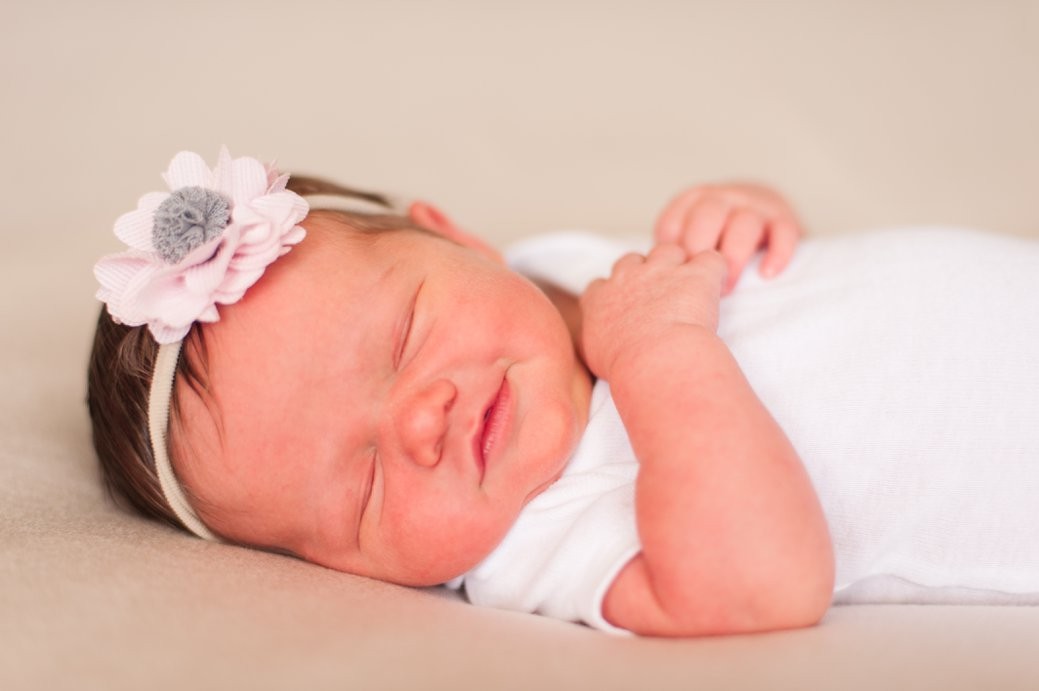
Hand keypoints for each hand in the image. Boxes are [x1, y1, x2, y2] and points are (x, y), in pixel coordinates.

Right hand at [579, 244, 726, 379]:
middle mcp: (628, 278)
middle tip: (658, 298)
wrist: (654, 360)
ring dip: (678, 265)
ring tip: (689, 289)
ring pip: (669, 251)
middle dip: (644, 273)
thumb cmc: (625, 367)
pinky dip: (714, 271)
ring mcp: (662, 272)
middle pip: (633, 260)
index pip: (601, 284)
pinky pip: (710, 259)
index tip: (627, 308)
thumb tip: (601, 345)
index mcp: (600, 299)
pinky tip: (716, 287)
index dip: (616, 293)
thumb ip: (596, 341)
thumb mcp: (595, 357)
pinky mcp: (696, 275)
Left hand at [654, 183, 803, 292]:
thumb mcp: (691, 237)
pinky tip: (766, 275)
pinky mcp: (783, 218)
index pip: (673, 221)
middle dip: (699, 251)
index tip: (669, 282)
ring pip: (744, 222)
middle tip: (696, 287)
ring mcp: (753, 205)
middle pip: (707, 215)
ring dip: (733, 256)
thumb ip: (673, 256)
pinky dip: (776, 253)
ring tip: (726, 289)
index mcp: (691, 202)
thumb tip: (650, 292)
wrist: (762, 212)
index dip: (670, 253)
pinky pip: (783, 231)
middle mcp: (721, 198)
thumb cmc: (715, 236)